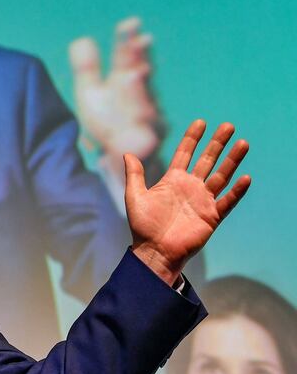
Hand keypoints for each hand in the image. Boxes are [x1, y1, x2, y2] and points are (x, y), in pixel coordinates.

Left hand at [70, 17, 165, 172]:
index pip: (130, 59)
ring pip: (146, 106)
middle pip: (141, 78)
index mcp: (129, 84)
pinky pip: (147, 140)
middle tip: (137, 41)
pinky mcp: (149, 149)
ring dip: (140, 92)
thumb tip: (82, 39)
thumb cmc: (110, 123)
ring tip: (132, 73)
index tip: (130, 24)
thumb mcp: (93, 94)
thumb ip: (88, 69)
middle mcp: (145, 99)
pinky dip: (144, 131)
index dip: (130, 42)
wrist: (123, 161)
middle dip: (139, 61)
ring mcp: (150, 124)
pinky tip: (140, 120)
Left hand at [125, 120, 250, 284]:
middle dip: (217, 143)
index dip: (192, 138)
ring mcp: (202, 201)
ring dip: (232, 161)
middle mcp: (190, 187)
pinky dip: (236, 191)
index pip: (185, 154)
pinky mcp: (211, 216)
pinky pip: (227, 201)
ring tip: (243, 143)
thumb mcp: (135, 196)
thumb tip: (127, 153)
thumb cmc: (142, 225)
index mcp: (173, 180)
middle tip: (229, 126)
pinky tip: (245, 178)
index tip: (201, 122)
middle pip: (207, 160)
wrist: (154, 250)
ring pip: (221, 176)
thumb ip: (134, 175)